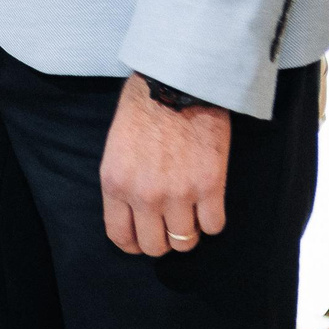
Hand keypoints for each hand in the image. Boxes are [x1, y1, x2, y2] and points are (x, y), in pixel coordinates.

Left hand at [99, 73, 228, 255]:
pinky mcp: (209, 186)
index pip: (120, 236)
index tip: (143, 239)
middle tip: (170, 224)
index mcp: (116, 183)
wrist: (177, 81)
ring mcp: (178, 193)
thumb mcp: (116, 147)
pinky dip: (212, 218)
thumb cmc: (144, 107)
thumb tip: (132, 214)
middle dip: (163, 240)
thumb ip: (122, 183)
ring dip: (189, 229)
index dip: (134, 244)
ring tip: (190, 209)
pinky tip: (208, 201)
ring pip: (185, 241)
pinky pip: (213, 226)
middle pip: (155, 247)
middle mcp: (144, 194)